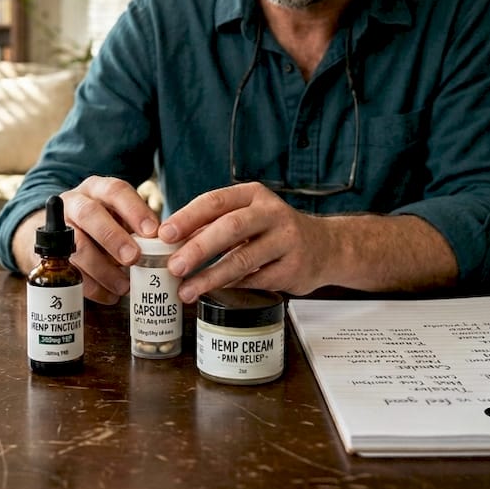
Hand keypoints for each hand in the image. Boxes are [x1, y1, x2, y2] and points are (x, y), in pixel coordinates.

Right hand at [14, 176, 159, 304]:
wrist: (56, 234)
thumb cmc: (101, 224)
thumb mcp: (117, 216)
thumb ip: (137, 228)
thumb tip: (164, 248)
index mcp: (97, 189)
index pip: (115, 190)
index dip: (134, 210)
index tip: (152, 232)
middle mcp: (75, 202)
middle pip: (89, 214)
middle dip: (113, 237)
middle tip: (134, 258)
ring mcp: (58, 227)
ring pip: (77, 246)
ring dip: (103, 269)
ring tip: (124, 286)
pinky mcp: (49, 254)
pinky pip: (69, 272)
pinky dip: (92, 287)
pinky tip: (110, 296)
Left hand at [157, 182, 337, 301]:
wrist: (325, 247)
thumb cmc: (273, 230)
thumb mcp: (247, 216)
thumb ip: (212, 225)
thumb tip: (169, 242)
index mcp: (254, 195)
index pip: (216, 201)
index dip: (188, 217)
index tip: (164, 235)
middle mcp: (273, 213)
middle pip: (230, 228)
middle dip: (198, 249)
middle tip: (173, 267)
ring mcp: (287, 240)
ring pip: (243, 259)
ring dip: (210, 277)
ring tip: (187, 291)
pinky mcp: (293, 268)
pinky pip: (255, 280)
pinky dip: (232, 287)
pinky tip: (215, 294)